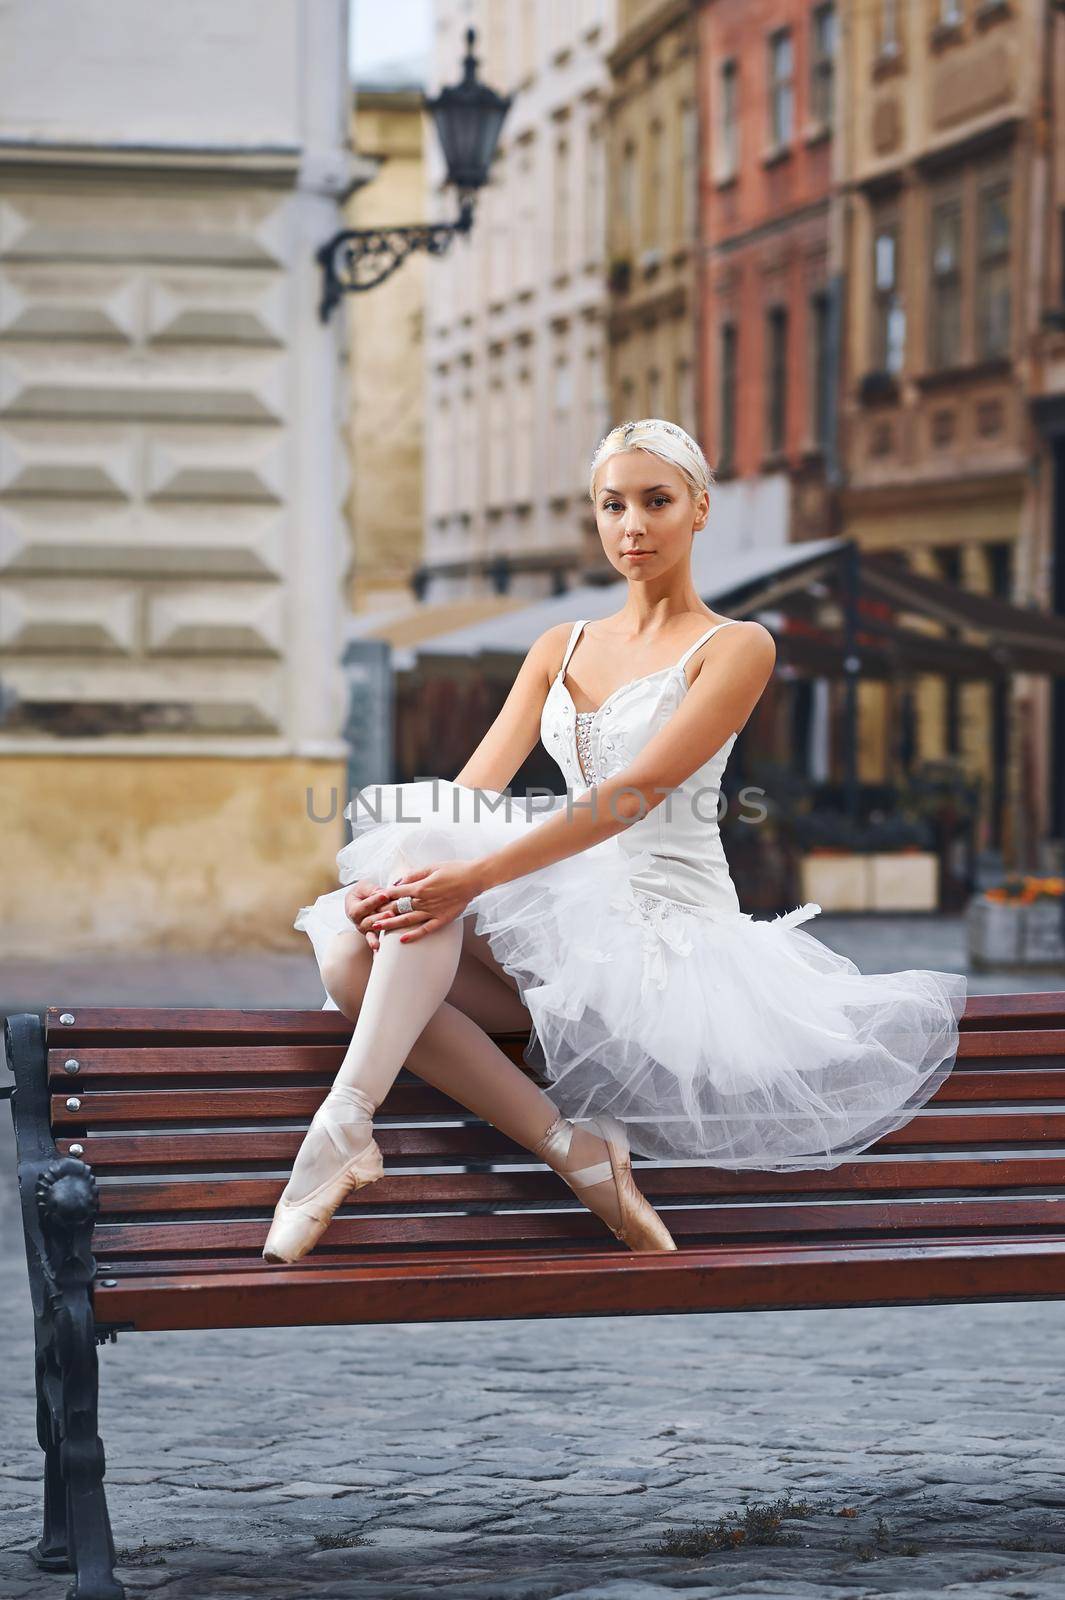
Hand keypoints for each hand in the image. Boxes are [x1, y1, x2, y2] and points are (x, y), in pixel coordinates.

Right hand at [342, 879, 390, 952]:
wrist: (361, 900)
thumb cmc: (363, 892)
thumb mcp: (365, 887)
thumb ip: (372, 890)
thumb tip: (383, 893)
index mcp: (353, 908)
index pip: (364, 905)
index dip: (374, 900)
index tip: (385, 895)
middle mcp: (358, 921)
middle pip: (369, 919)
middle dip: (381, 915)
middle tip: (391, 912)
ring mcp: (364, 929)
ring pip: (373, 928)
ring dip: (382, 925)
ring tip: (391, 920)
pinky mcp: (372, 933)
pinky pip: (372, 939)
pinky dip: (374, 943)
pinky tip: (378, 948)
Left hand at [370, 861, 484, 942]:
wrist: (474, 878)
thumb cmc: (454, 869)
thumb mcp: (431, 867)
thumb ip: (413, 875)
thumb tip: (398, 881)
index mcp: (420, 887)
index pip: (396, 892)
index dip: (383, 896)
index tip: (373, 900)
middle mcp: (423, 901)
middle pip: (398, 908)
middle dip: (381, 913)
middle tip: (367, 919)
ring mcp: (433, 911)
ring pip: (407, 920)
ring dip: (391, 924)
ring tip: (377, 928)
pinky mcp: (442, 919)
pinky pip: (426, 929)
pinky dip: (414, 935)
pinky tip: (403, 939)